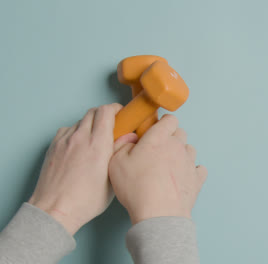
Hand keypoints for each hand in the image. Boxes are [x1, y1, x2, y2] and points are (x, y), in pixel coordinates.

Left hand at [28, 103, 136, 234]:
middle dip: (104, 114)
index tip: (121, 114)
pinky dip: (75, 132)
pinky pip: (67, 130)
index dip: (115, 109)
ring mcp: (64, 141)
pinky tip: (79, 146)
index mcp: (98, 144)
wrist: (55, 209)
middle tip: (111, 125)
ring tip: (95, 139)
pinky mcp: (53, 147)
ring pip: (80, 121)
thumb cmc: (85, 200)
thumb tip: (130, 136)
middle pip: (93, 112)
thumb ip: (120, 152)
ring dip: (90, 124)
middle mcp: (80, 138)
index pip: (106, 112)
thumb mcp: (111, 178)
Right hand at [109, 114, 206, 223]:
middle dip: (171, 138)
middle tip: (158, 151)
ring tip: (168, 167)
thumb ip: (122, 144)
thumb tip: (130, 139)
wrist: (159, 213)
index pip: (169, 119)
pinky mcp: (197, 178)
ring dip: (181, 154)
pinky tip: (182, 178)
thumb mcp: (116, 162)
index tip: (155, 130)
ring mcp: (189, 162)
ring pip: (189, 150)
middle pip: (180, 133)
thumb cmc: (136, 187)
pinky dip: (192, 171)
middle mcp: (177, 146)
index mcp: (158, 138)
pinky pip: (199, 169)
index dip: (163, 123)